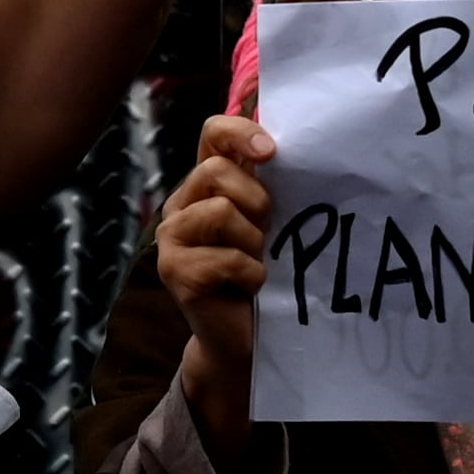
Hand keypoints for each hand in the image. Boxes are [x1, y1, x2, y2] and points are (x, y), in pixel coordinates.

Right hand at [160, 114, 276, 452]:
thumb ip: (271, 185)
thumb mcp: (272, 222)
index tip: (271, 152)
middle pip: (216, 172)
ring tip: (258, 263)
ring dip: (254, 241)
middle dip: (255, 201)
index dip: (239, 133)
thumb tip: (302, 143)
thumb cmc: (266, 274)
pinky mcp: (174, 272)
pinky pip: (225, 258)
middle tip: (267, 231)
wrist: (245, 340)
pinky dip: (251, 274)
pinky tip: (251, 287)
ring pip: (220, 211)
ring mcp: (172, 238)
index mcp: (207, 184)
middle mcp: (183, 204)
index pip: (213, 133)